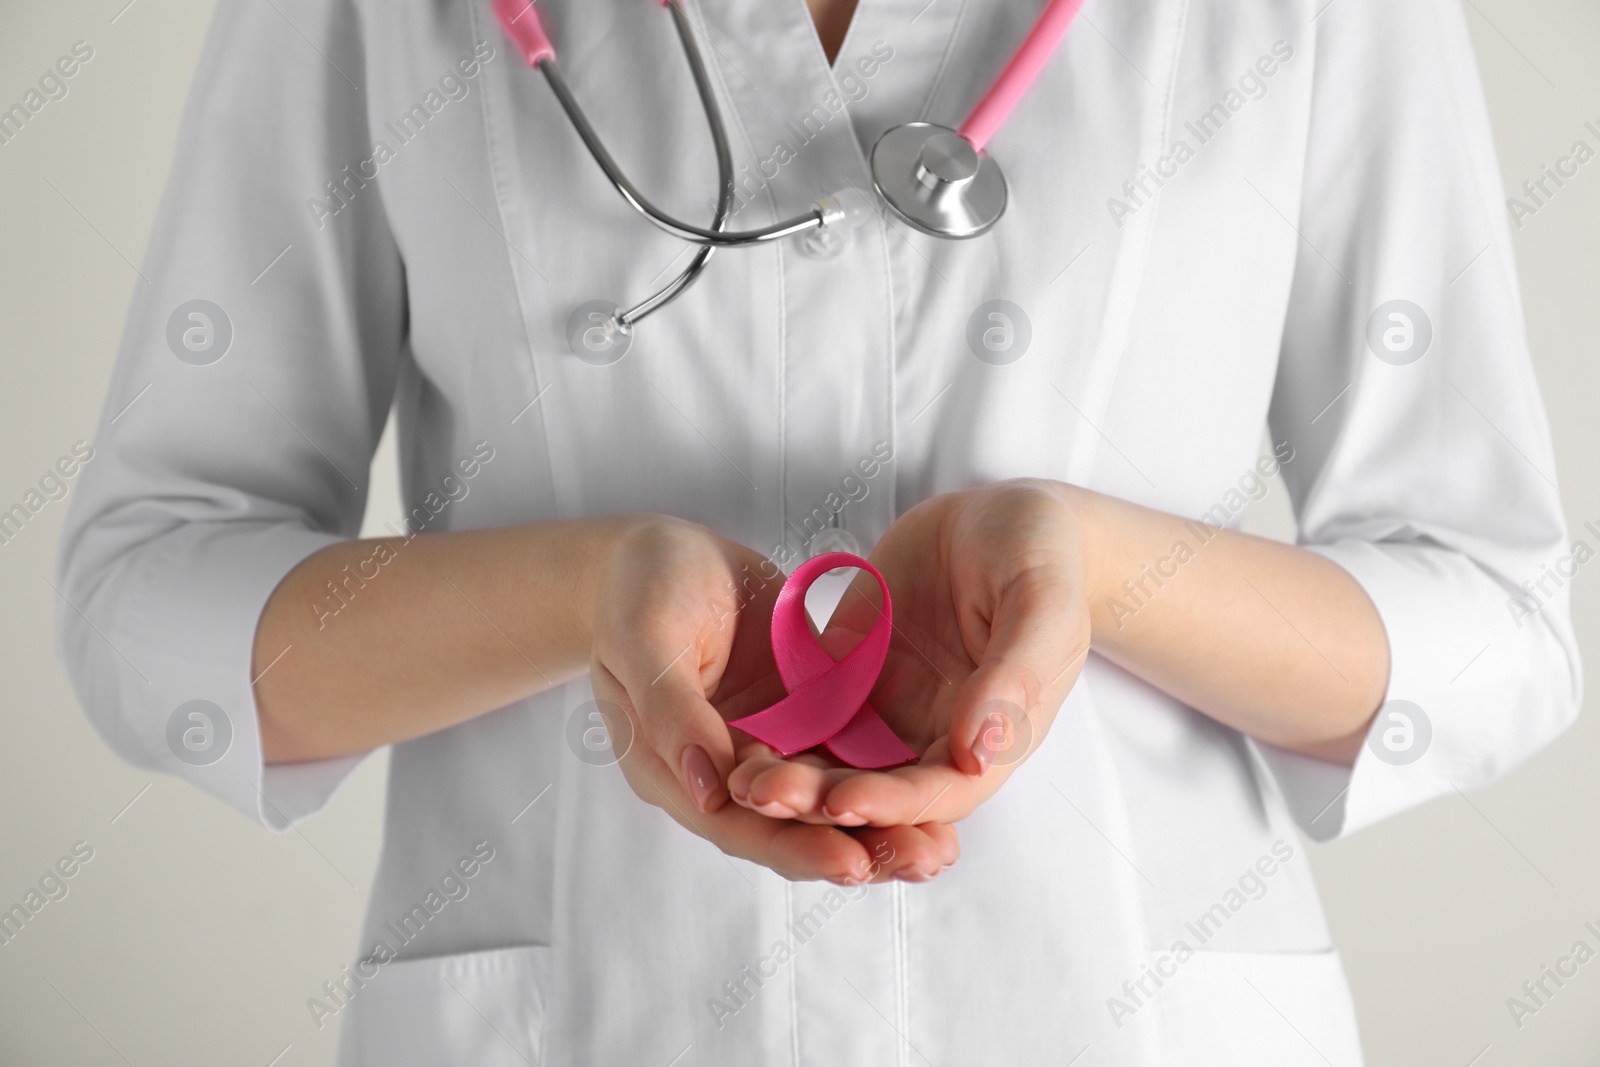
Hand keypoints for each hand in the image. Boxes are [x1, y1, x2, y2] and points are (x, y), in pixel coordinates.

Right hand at [587, 516, 959, 881]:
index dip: (794, 847)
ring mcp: (767, 747)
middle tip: (926, 859)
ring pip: (827, 801)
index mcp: (672, 769)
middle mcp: (723, 774)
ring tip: (944, 847)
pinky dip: (888, 774)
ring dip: (884, 824)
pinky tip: (941, 783)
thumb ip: (671, 710)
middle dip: (859, 847)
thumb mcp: (646, 636)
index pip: (736, 825)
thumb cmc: (639, 586)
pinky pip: (848, 754)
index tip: (852, 861)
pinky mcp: (802, 717)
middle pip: (791, 829)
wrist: (665, 552)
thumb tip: (707, 789)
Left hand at [727, 480, 1095, 828]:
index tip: (841, 801)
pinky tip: (735, 736)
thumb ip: (1015, 674)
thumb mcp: (1040, 601)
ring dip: (793, 780)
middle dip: (822, 802)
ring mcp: (893, 711)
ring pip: (838, 764)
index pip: (940, 793)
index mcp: (994, 735)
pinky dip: (779, 734)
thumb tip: (979, 751)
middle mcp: (938, 737)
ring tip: (740, 780)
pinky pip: (812, 717)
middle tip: (763, 795)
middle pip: (879, 791)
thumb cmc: (1039, 553)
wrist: (999, 516)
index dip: (892, 805)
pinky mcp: (854, 680)